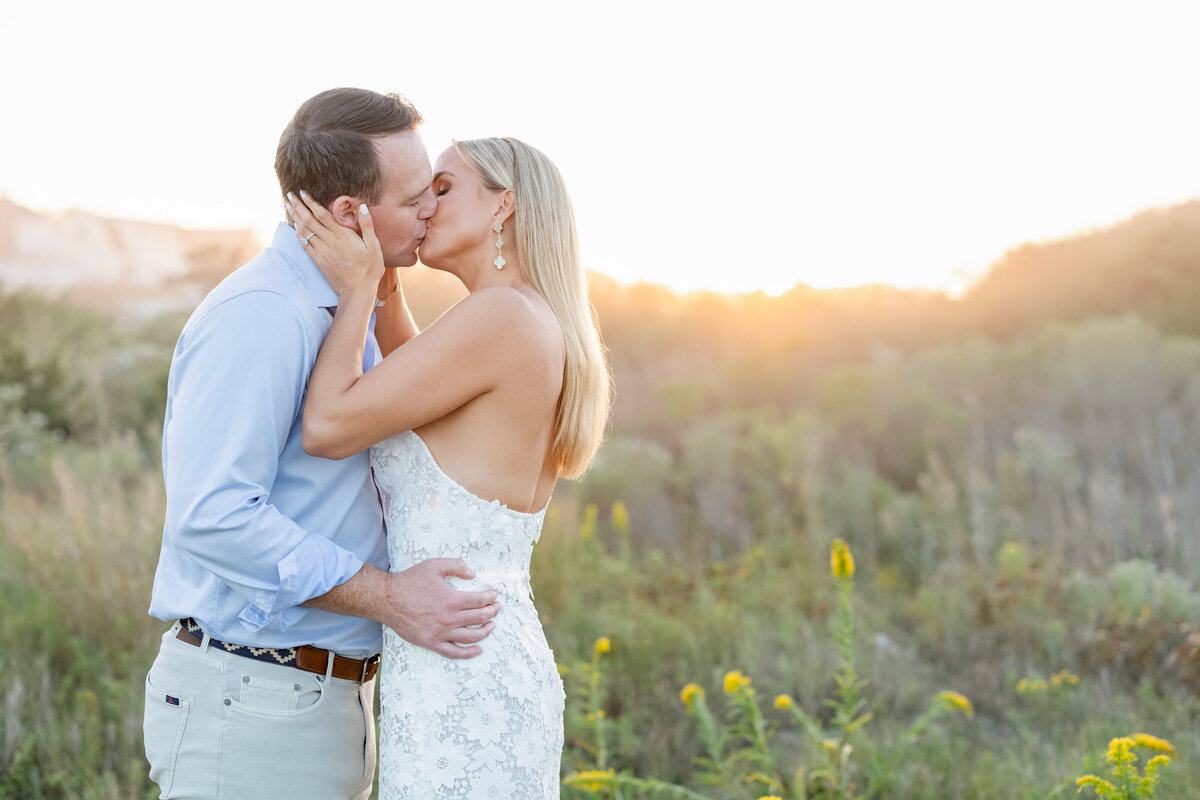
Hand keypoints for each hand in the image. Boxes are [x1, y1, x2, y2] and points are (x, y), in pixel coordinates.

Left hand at [287, 190, 383, 297]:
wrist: (357, 291)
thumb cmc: (369, 269)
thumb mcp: (374, 246)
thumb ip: (367, 225)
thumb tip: (362, 206)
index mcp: (342, 236)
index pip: (322, 215)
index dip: (311, 203)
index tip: (303, 192)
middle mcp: (329, 242)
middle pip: (309, 220)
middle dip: (298, 206)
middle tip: (289, 195)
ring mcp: (322, 252)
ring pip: (305, 231)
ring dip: (296, 217)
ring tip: (289, 206)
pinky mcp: (318, 261)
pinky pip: (305, 245)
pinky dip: (298, 234)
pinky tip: (295, 227)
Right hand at [382, 558, 501, 659]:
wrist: (387, 599)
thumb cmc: (410, 581)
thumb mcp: (434, 565)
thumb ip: (456, 566)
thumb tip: (473, 574)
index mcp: (451, 599)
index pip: (480, 601)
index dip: (490, 598)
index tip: (493, 595)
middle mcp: (448, 618)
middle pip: (479, 618)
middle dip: (492, 612)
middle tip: (496, 608)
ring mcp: (440, 633)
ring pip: (471, 637)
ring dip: (485, 631)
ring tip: (491, 625)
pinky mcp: (431, 643)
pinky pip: (454, 652)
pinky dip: (469, 653)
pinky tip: (478, 649)